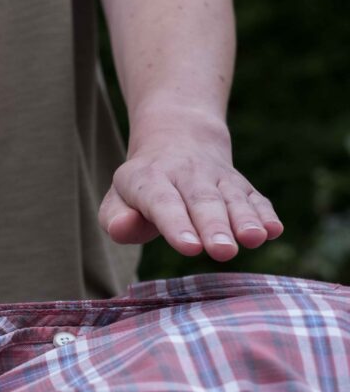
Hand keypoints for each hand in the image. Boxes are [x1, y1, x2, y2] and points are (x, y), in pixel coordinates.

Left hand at [99, 120, 283, 260]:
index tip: (189, 247)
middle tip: (222, 252)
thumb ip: (116, 218)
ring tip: (253, 239)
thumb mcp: (117, 199)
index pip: (163, 203)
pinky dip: (266, 213)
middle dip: (214, 227)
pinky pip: (255, 197)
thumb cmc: (141, 187)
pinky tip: (274, 230)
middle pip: (202, 202)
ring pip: (232, 198)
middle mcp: (187, 175)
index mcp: (150, 179)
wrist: (177, 139)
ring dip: (245, 219)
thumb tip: (123, 228)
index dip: (176, 225)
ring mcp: (217, 178)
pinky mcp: (240, 185)